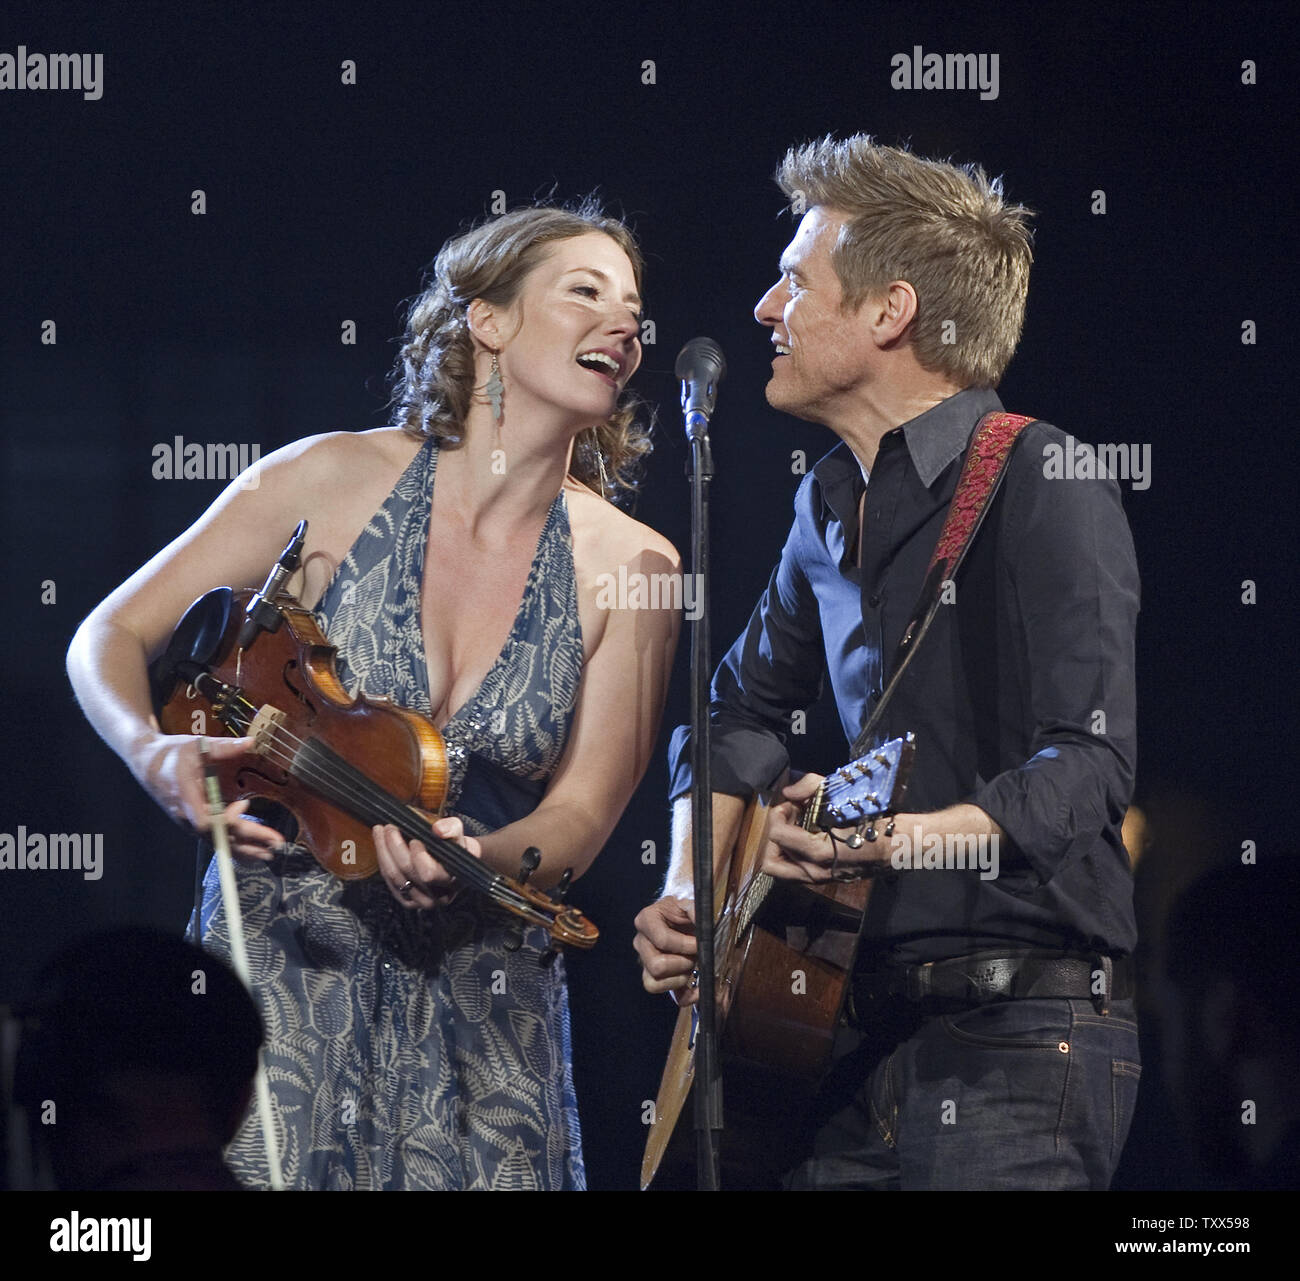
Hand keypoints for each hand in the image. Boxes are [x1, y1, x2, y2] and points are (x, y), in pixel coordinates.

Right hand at [136, 732, 282, 862]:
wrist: (148, 764)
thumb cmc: (172, 754)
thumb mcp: (197, 745)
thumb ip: (224, 747)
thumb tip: (251, 741)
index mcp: (185, 797)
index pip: (204, 821)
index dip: (225, 820)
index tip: (245, 803)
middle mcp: (187, 815)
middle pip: (218, 836)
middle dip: (249, 840)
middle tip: (276, 843)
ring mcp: (191, 822)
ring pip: (218, 842)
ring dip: (245, 849)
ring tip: (270, 853)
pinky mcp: (196, 824)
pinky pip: (217, 840)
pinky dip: (236, 846)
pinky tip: (255, 850)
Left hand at [374, 817, 480, 909]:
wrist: (455, 865)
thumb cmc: (456, 849)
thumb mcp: (459, 835)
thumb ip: (452, 828)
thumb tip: (438, 829)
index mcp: (452, 882)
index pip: (428, 874)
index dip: (418, 856)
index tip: (415, 839)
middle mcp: (436, 897)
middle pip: (407, 872)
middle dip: (395, 846)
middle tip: (390, 827)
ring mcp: (420, 901)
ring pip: (394, 876)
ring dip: (384, 851)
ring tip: (380, 831)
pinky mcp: (407, 901)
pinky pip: (389, 881)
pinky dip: (383, 861)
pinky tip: (381, 845)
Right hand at [634, 896, 698, 1004]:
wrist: (681, 916)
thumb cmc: (683, 910)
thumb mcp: (689, 902)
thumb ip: (695, 909)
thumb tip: (703, 923)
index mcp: (646, 920)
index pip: (662, 940)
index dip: (685, 945)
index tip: (700, 943)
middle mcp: (641, 942)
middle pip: (656, 965)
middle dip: (682, 963)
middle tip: (695, 955)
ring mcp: (645, 962)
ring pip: (653, 983)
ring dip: (679, 979)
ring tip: (691, 967)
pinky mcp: (654, 977)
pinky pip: (663, 995)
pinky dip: (682, 996)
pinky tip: (697, 990)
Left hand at [761, 773, 892, 882]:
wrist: (898, 844)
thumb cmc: (872, 818)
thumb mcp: (843, 793)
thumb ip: (810, 786)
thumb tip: (789, 793)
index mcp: (818, 852)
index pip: (777, 836)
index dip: (779, 815)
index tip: (793, 804)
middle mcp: (815, 871)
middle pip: (770, 862)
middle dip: (774, 836)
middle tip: (790, 819)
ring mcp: (819, 879)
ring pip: (781, 870)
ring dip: (782, 847)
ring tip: (797, 828)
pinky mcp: (825, 880)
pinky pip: (796, 871)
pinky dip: (794, 854)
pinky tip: (808, 836)